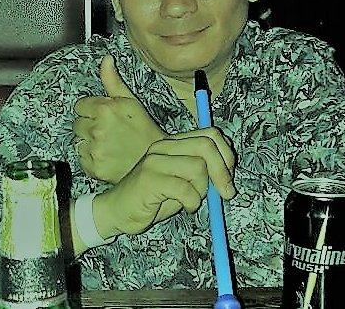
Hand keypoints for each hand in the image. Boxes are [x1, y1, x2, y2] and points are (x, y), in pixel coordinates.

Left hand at [74, 55, 166, 183]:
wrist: (155, 163)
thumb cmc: (144, 130)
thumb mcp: (131, 102)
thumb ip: (113, 80)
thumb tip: (106, 59)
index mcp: (104, 109)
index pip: (80, 105)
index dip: (92, 110)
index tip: (104, 116)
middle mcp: (95, 128)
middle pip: (77, 123)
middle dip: (89, 125)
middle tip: (107, 130)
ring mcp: (93, 149)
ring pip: (77, 140)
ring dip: (88, 141)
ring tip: (107, 144)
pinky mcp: (92, 166)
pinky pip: (81, 157)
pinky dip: (90, 157)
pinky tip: (105, 156)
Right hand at [94, 128, 235, 236]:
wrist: (116, 210)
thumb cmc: (151, 197)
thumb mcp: (181, 180)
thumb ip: (200, 172)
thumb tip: (227, 175)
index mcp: (173, 143)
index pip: (210, 134)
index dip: (226, 154)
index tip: (228, 177)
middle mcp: (164, 146)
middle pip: (206, 146)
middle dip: (222, 171)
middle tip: (226, 193)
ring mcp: (155, 161)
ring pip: (197, 168)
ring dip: (202, 190)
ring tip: (191, 200)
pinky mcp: (149, 179)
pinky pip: (185, 189)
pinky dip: (192, 202)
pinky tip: (184, 207)